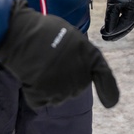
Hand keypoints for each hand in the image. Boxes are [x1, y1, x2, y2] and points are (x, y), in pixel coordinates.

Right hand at [0, 0, 118, 109]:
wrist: (24, 38)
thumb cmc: (46, 30)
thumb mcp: (72, 36)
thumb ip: (79, 54)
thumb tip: (74, 64)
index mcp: (91, 57)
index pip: (104, 76)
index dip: (109, 91)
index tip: (110, 102)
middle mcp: (82, 78)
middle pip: (76, 86)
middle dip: (65, 78)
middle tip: (51, 61)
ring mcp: (64, 91)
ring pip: (58, 95)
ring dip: (49, 86)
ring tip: (39, 67)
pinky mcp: (46, 99)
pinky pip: (40, 100)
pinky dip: (34, 92)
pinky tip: (30, 77)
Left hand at [96, 0, 133, 40]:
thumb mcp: (113, 4)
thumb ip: (110, 19)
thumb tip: (107, 32)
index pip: (124, 26)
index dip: (113, 32)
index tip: (103, 35)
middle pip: (127, 27)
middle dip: (116, 33)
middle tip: (105, 38)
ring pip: (127, 23)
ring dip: (118, 28)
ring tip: (108, 34)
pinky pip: (127, 16)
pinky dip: (120, 21)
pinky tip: (113, 24)